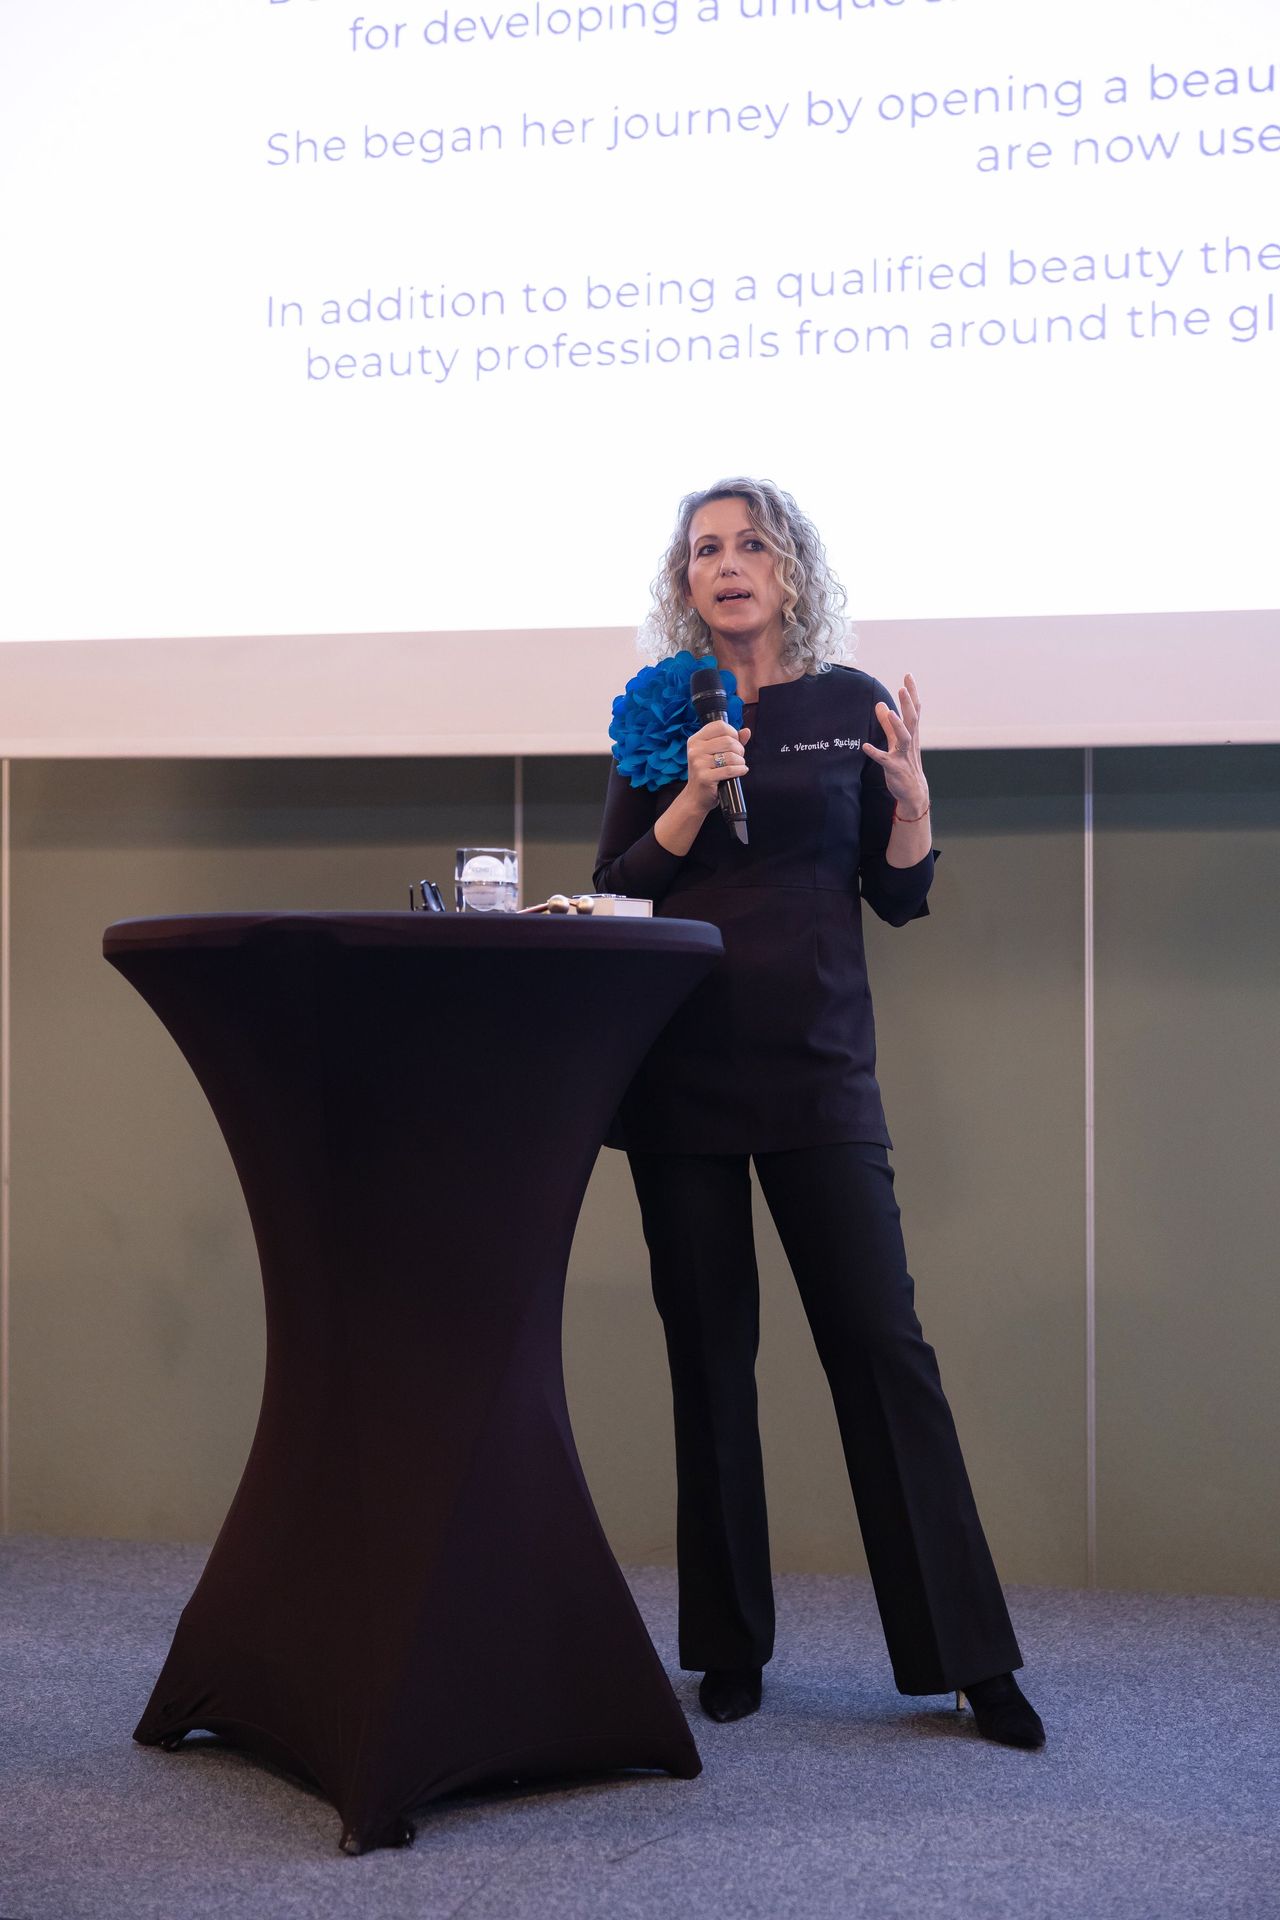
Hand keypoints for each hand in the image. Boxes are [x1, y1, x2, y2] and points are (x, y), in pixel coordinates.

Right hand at [685, 720, 750, 814]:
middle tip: (738, 758)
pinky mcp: (704, 777)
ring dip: (740, 761)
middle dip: (739, 749)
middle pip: (728, 740)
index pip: (720, 726)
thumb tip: (746, 731)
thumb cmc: (707, 773)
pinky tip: (741, 771)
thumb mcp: (716, 754)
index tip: (735, 743)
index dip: (733, 732)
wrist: (696, 797)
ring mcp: (698, 763)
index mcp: (696, 740)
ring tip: (739, 766)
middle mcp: (695, 750)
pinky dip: (740, 770)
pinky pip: (730, 770)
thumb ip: (732, 741)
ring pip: (730, 755)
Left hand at [861, 673, 927, 813]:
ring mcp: (903, 755)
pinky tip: (865, 747)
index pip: (914, 709)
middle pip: (912, 719)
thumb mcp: (896, 740)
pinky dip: (875, 753)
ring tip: (891, 713)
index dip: (912, 693)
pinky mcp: (894, 768)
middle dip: (908, 703)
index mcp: (911, 733)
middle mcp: (910, 742)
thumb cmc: (905, 763)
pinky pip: (885, 759)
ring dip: (897, 725)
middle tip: (903, 687)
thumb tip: (881, 704)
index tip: (908, 675)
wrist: (914, 791)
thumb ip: (887, 723)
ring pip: (903, 737)